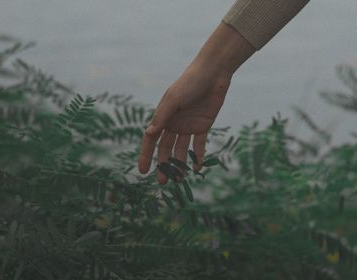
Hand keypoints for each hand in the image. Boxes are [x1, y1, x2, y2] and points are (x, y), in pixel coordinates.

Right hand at [137, 22, 255, 183]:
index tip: (143, 171)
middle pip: (166, 149)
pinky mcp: (203, 126)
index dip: (146, 156)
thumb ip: (162, 117)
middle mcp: (174, 123)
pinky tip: (197, 168)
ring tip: (180, 179)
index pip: (151, 140)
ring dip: (180, 164)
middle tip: (163, 182)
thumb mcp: (173, 100)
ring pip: (182, 150)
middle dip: (164, 165)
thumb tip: (148, 134)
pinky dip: (198, 156)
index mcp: (163, 117)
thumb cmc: (189, 83)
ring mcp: (188, 125)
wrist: (213, 73)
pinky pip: (199, 145)